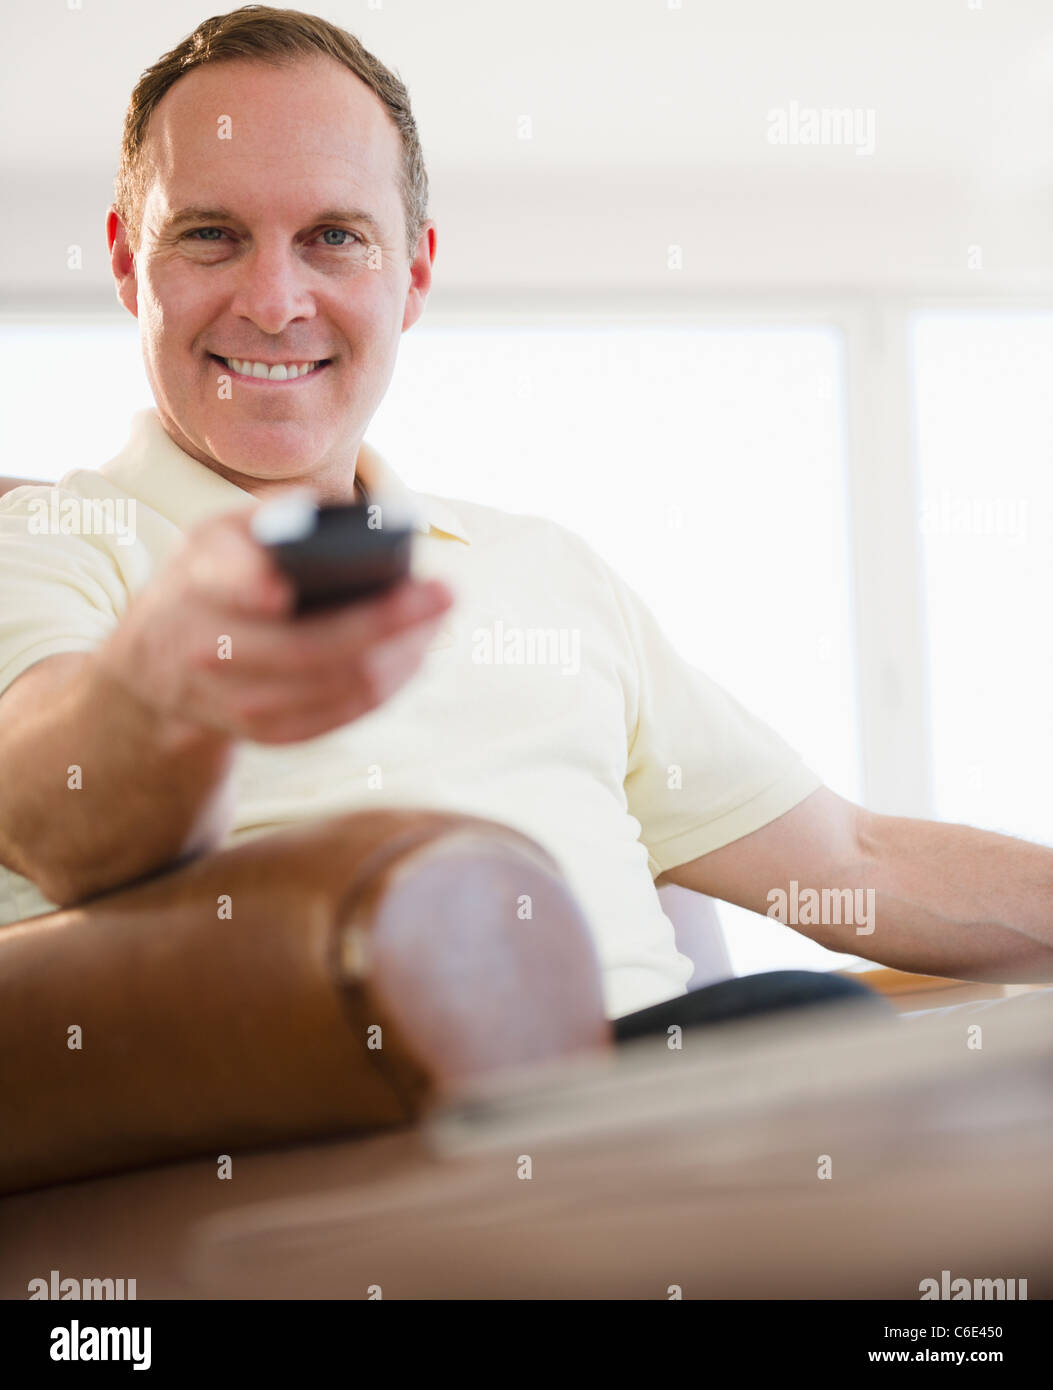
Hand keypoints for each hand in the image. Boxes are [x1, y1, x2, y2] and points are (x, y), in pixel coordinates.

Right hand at [99, 505, 453, 744]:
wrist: (156, 664)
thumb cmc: (208, 579)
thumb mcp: (218, 533)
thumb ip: (269, 517)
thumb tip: (343, 519)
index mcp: (200, 584)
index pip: (223, 586)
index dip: (249, 588)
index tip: (279, 588)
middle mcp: (211, 648)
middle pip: (309, 647)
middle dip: (386, 621)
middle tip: (444, 592)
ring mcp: (239, 699)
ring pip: (337, 686)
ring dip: (400, 655)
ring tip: (437, 619)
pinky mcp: (267, 732)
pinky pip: (340, 715)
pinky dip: (387, 686)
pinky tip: (414, 656)